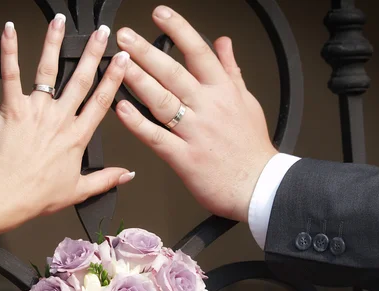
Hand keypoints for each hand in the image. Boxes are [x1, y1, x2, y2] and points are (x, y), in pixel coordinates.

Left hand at [0, 17, 133, 227]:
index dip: (114, 77)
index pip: (101, 101)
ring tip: (60, 23)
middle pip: (80, 79)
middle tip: (103, 33)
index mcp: (77, 136)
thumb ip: (106, 179)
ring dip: (55, 43)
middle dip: (93, 52)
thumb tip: (127, 174)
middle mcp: (60, 118)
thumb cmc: (38, 194)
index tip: (121, 60)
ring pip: (48, 70)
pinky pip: (10, 75)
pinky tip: (9, 30)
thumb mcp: (79, 191)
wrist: (7, 195)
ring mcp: (36, 110)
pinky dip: (9, 51)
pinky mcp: (12, 108)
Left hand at [114, 6, 276, 222]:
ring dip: (138, 81)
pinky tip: (122, 109)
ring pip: (162, 101)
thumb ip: (232, 70)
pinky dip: (138, 123)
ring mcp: (195, 133)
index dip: (178, 30)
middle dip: (147, 52)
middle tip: (125, 37)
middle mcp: (208, 108)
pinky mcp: (184, 158)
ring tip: (119, 65)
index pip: (199, 52)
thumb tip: (224, 43)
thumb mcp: (248, 101)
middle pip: (173, 73)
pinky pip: (156, 137)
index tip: (160, 15)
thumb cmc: (252, 148)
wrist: (259, 186)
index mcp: (223, 92)